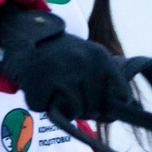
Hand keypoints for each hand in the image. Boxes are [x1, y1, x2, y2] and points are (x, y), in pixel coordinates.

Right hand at [0, 4, 134, 123]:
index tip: (107, 109)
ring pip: (76, 111)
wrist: (28, 40)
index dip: (114, 106)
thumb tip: (120, 111)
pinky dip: (42, 105)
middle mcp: (83, 61)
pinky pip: (49, 110)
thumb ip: (105, 81)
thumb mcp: (89, 59)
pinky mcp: (41, 81)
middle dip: (85, 109)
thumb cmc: (63, 59)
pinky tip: (41, 90)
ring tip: (58, 93)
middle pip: (96, 108)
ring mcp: (62, 71)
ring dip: (66, 109)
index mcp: (100, 57)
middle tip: (72, 96)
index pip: (122, 93)